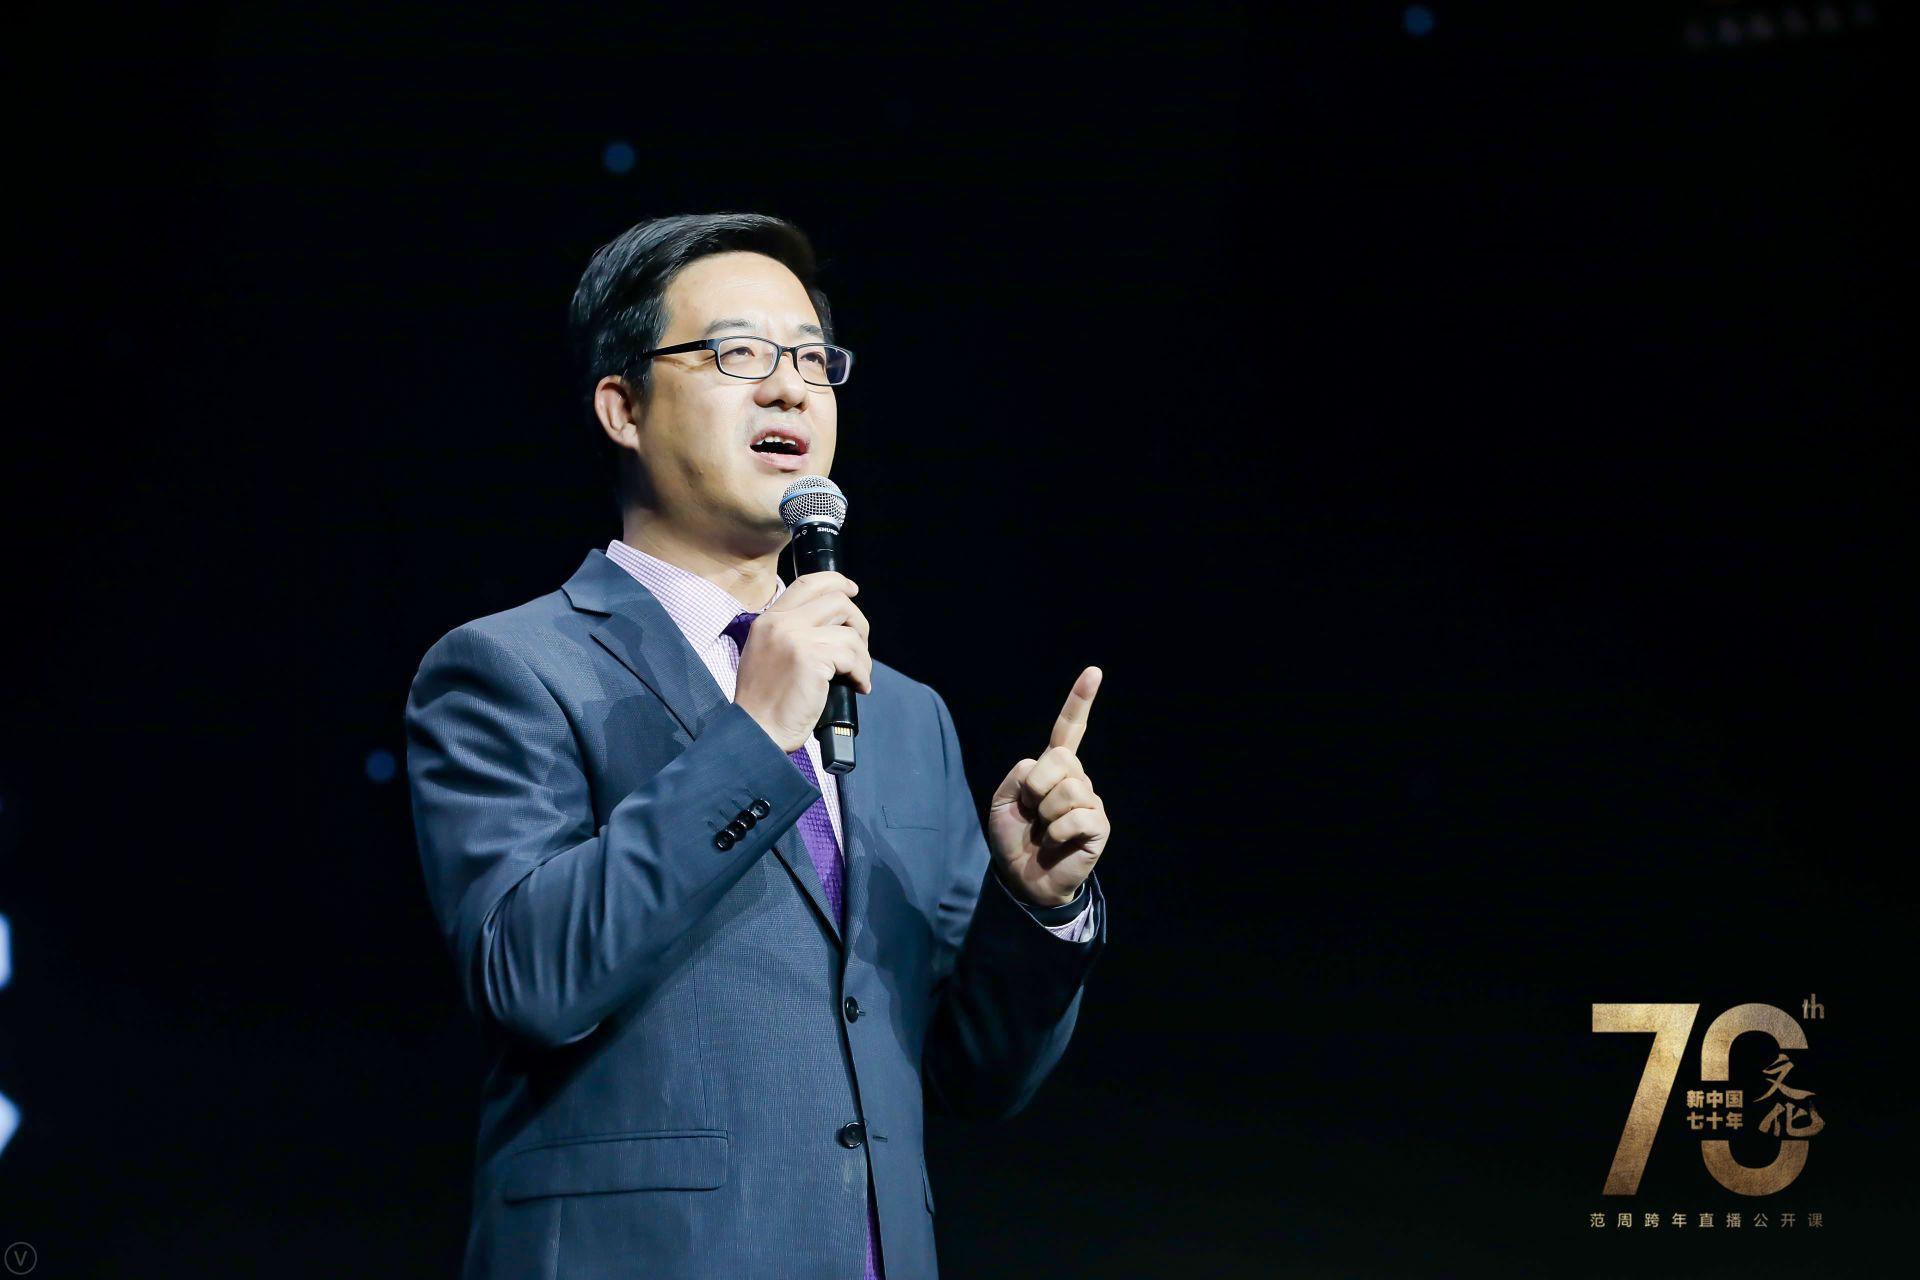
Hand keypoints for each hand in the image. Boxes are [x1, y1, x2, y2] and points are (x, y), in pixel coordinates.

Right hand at [735, 571, 872, 753]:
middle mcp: (782, 623)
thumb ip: (790, 632)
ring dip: (863, 657)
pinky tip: (858, 686)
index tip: (852, 590)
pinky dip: (862, 673)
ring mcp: (797, 638)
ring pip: (850, 633)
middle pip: (838, 601)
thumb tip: (832, 624)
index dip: (836, 582)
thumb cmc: (764, 701)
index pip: (808, 583)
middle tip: (859, 649)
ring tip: (857, 676)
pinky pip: (852, 657)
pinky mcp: (812, 659)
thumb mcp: (766, 653)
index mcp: (769, 619)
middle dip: (858, 623)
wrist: (756, 730)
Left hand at [986, 667, 1108, 907]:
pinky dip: (1056, 832)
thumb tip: (1040, 765)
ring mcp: (1091, 801)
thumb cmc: (1013, 840)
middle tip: (1032, 812)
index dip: (1080, 701)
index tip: (1094, 672)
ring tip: (1045, 830)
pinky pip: (1076, 817)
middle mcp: (1077, 779)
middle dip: (1036, 786)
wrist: (1023, 879)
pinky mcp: (1099, 826)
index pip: (1069, 729)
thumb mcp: (1002, 802)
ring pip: (1067, 789)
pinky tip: (1056, 842)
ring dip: (1045, 814)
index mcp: (1053, 768)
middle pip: (1059, 759)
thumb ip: (1016, 776)